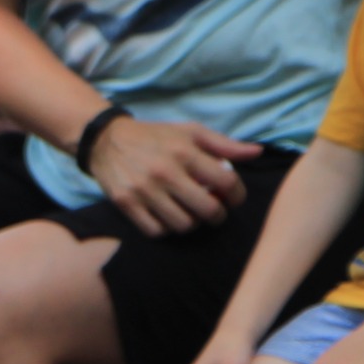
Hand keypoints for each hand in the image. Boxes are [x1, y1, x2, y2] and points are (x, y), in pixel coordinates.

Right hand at [89, 117, 260, 235]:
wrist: (107, 140)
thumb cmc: (156, 137)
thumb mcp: (190, 132)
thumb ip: (225, 145)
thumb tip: (257, 153)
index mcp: (184, 151)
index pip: (227, 182)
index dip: (237, 194)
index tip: (232, 196)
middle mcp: (165, 171)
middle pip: (208, 210)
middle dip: (218, 215)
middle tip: (214, 210)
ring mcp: (145, 190)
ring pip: (184, 225)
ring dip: (193, 222)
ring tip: (190, 212)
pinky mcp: (127, 204)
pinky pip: (158, 231)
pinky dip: (167, 228)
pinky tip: (168, 215)